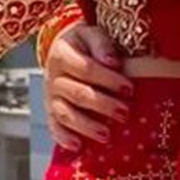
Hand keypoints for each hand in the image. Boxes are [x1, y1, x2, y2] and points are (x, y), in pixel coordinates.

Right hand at [46, 22, 133, 148]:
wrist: (64, 50)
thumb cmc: (85, 44)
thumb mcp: (91, 33)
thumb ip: (101, 43)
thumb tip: (112, 61)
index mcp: (62, 54)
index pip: (85, 68)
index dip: (107, 79)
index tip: (129, 88)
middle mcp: (53, 76)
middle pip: (77, 93)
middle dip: (102, 105)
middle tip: (124, 113)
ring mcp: (50, 96)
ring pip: (65, 113)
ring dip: (86, 125)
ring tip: (106, 135)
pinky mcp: (50, 111)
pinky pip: (54, 126)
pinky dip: (64, 137)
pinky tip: (77, 146)